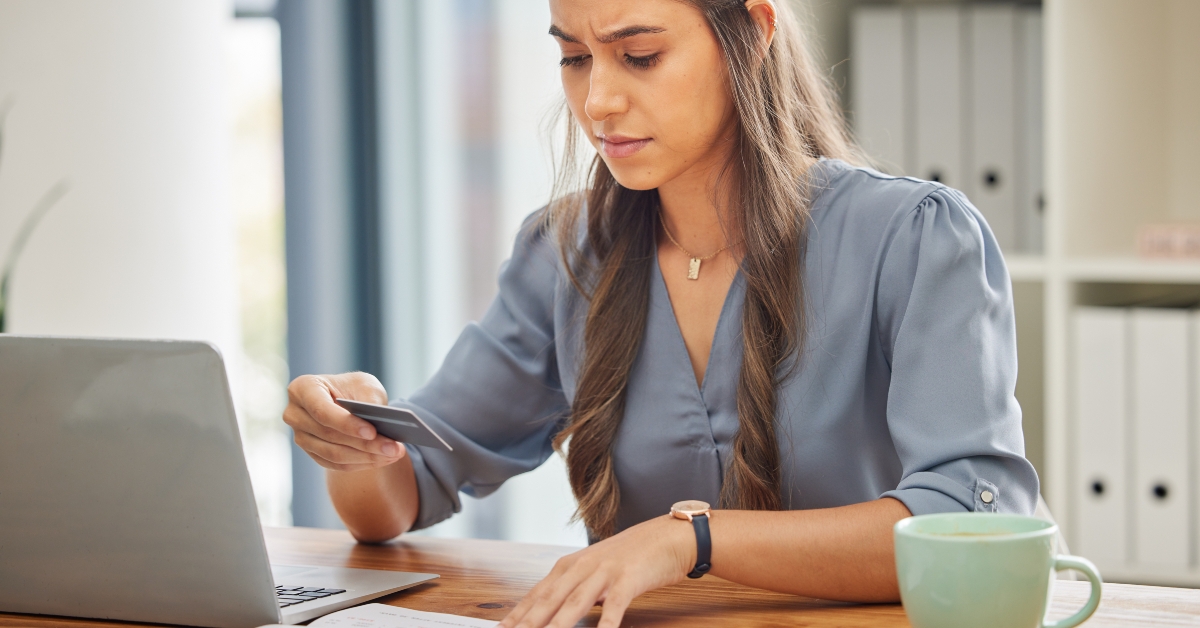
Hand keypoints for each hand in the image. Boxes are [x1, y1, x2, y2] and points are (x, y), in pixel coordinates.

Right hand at [283, 372, 405, 471]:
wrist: (347, 401)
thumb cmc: (354, 388)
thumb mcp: (364, 384)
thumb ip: (368, 399)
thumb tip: (378, 423)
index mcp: (302, 389)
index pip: (322, 411)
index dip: (346, 423)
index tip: (372, 431)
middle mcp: (295, 414)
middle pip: (329, 436)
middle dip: (366, 444)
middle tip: (394, 447)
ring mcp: (301, 437)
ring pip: (334, 455)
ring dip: (367, 457)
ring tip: (394, 454)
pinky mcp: (312, 453)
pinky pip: (337, 465)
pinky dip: (362, 464)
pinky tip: (384, 460)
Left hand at [499, 515, 695, 627]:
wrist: (666, 536)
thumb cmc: (630, 557)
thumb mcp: (594, 571)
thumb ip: (573, 590)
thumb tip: (551, 613)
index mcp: (569, 566)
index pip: (535, 595)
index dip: (516, 615)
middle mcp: (581, 567)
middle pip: (548, 600)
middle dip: (527, 622)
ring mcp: (604, 572)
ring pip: (574, 603)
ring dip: (557, 625)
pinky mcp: (628, 579)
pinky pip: (615, 605)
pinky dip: (606, 623)